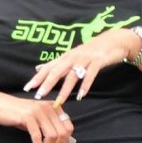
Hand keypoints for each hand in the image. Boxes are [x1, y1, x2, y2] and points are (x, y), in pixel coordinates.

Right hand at [0, 91, 75, 142]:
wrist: (0, 104)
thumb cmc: (20, 114)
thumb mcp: (38, 118)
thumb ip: (50, 126)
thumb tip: (61, 142)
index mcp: (54, 107)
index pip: (69, 127)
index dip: (65, 140)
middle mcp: (48, 107)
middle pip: (62, 132)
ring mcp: (38, 111)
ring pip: (52, 135)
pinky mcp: (28, 117)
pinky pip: (37, 135)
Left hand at [22, 28, 137, 108]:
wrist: (113, 40)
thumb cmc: (91, 50)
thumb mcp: (71, 55)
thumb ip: (55, 63)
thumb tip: (38, 68)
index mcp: (65, 57)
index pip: (48, 68)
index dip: (37, 78)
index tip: (27, 88)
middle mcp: (73, 57)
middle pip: (57, 72)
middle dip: (47, 84)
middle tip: (38, 96)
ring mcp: (85, 59)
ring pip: (72, 76)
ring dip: (65, 90)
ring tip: (59, 102)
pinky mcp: (97, 62)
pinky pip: (90, 75)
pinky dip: (85, 86)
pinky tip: (81, 96)